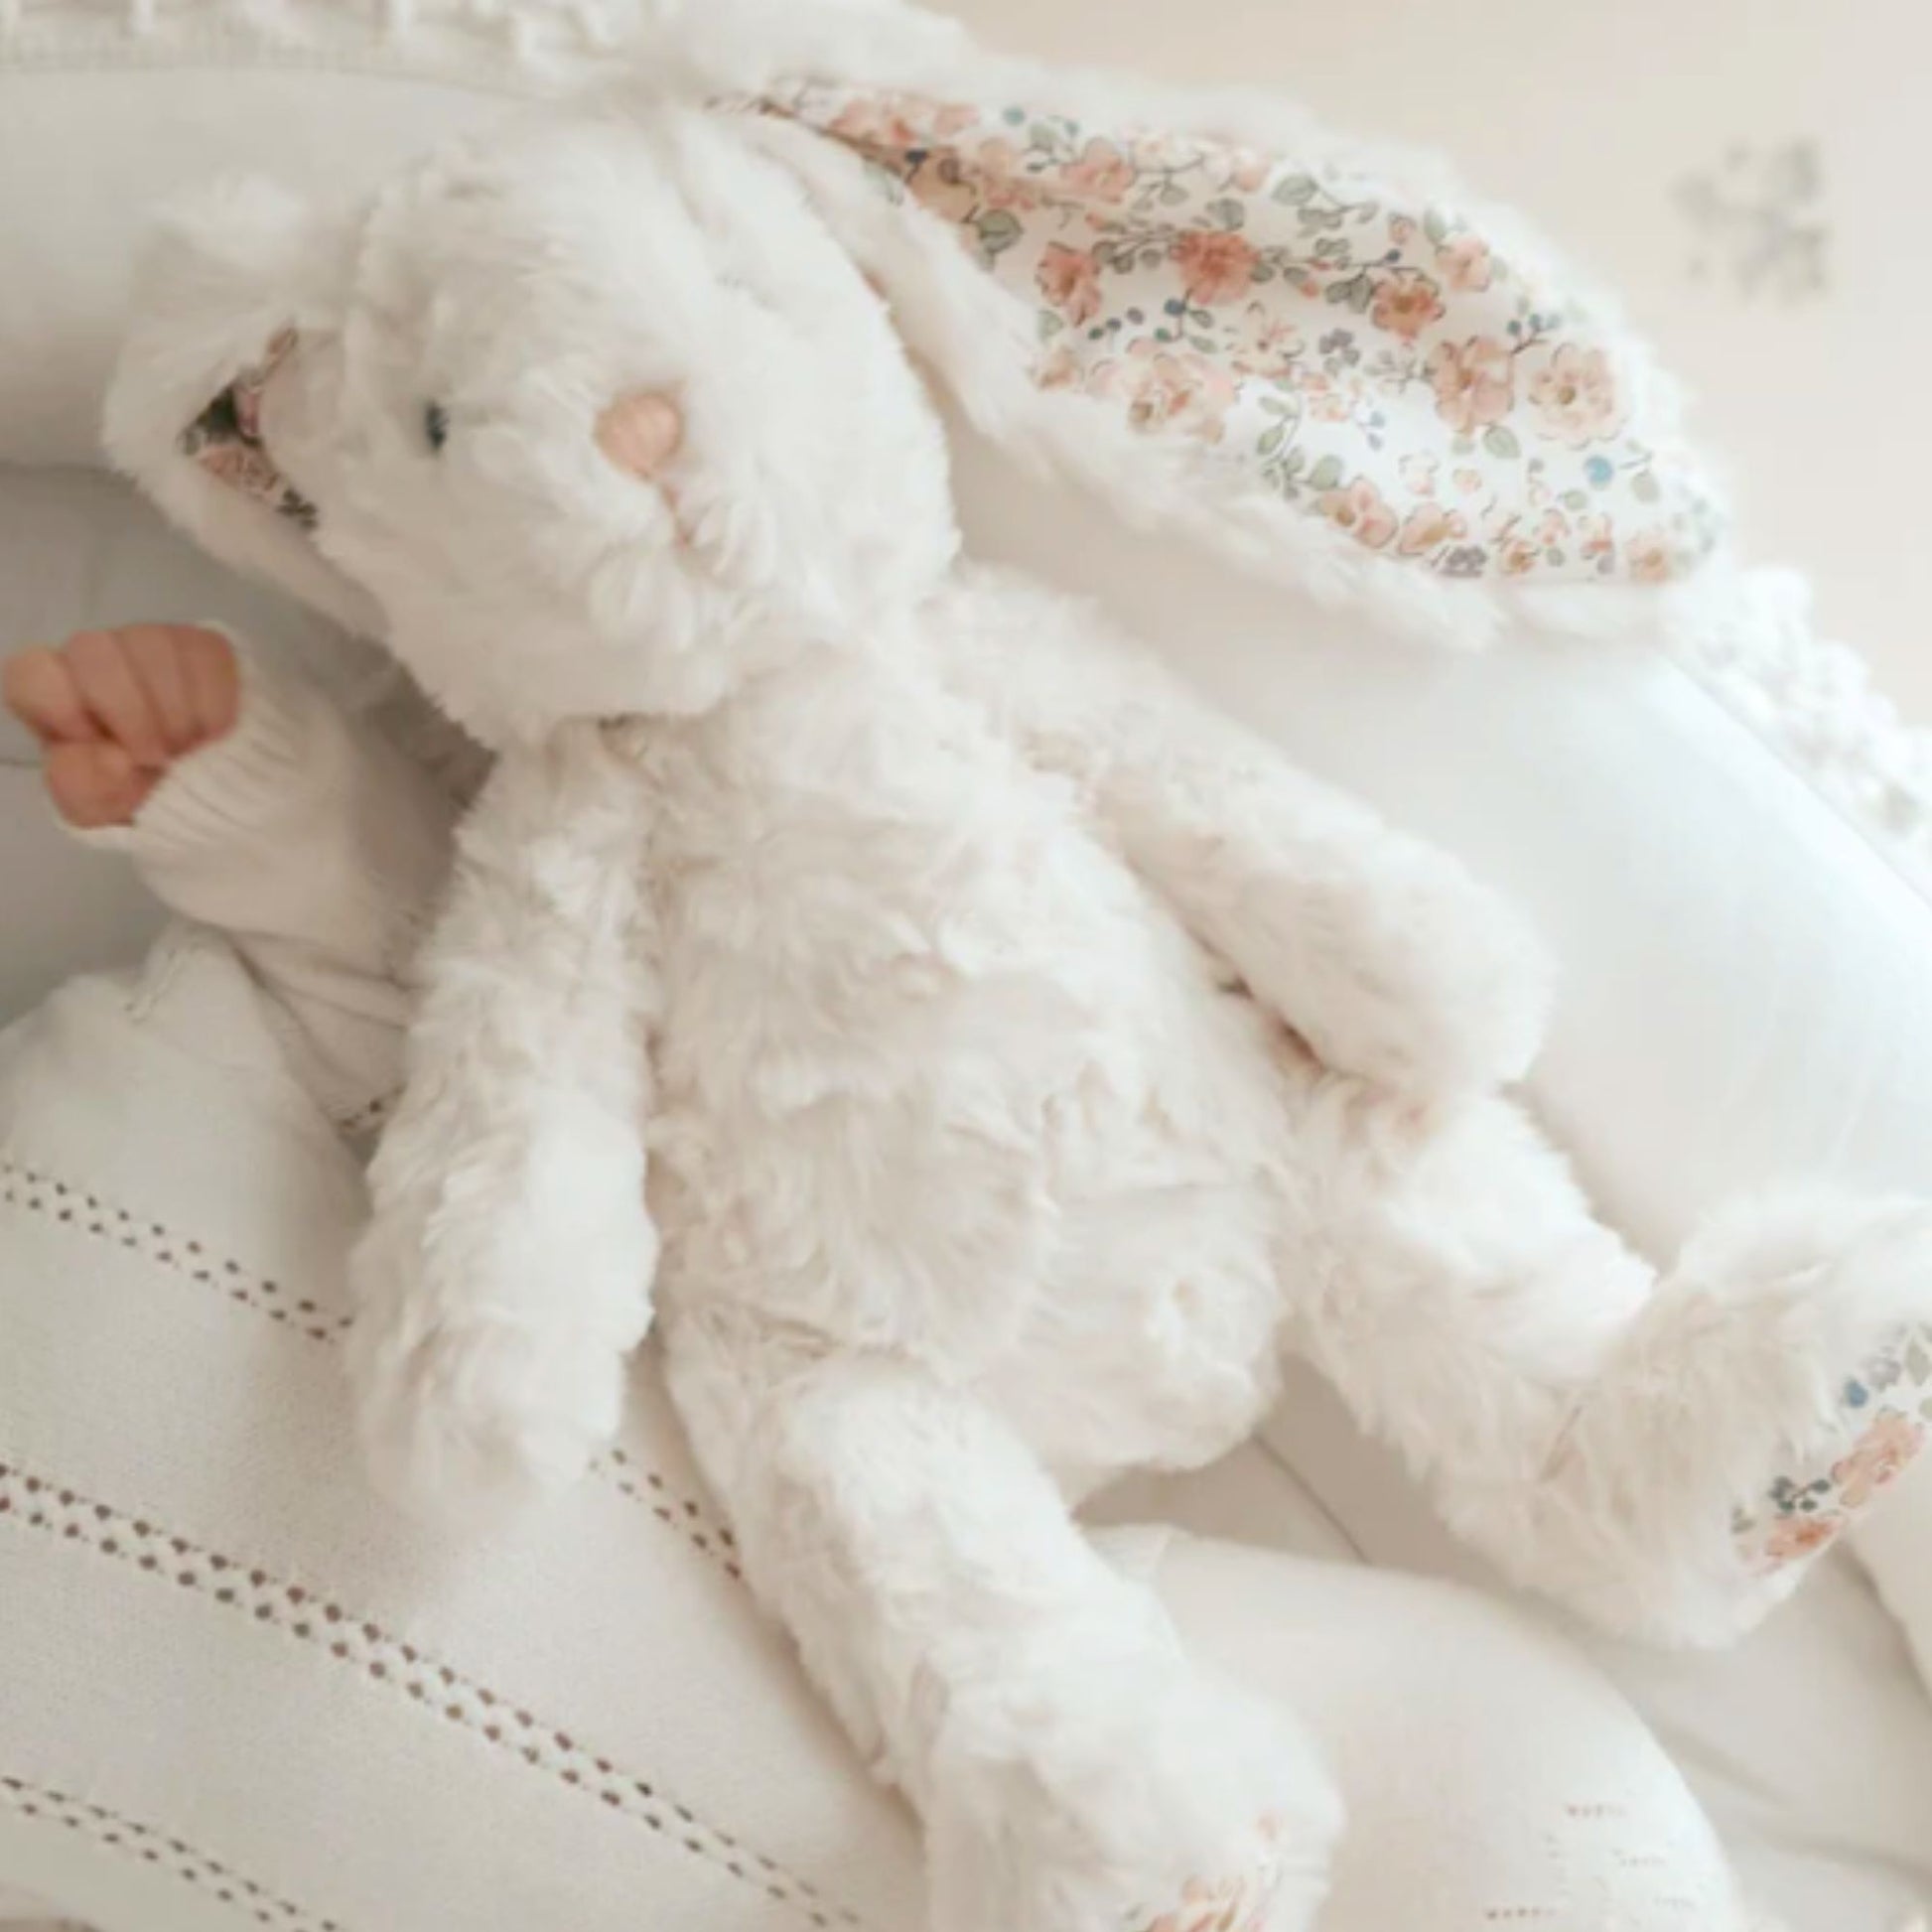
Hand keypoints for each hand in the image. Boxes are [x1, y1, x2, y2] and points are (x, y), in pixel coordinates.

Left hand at [1, 625, 239, 827]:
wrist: (205, 791)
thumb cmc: (137, 791)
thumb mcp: (100, 807)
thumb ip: (82, 788)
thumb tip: (107, 757)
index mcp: (53, 692)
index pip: (32, 672)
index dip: (63, 709)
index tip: (98, 747)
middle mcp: (94, 655)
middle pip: (93, 650)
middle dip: (130, 711)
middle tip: (156, 758)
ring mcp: (150, 642)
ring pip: (154, 647)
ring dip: (176, 713)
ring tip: (187, 749)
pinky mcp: (203, 645)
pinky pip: (205, 658)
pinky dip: (212, 706)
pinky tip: (212, 733)